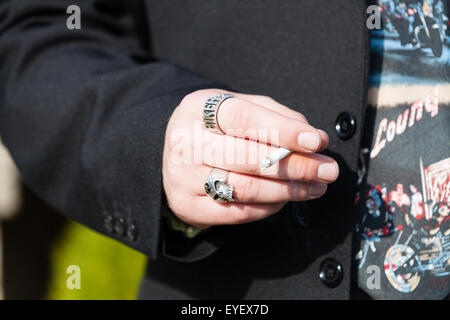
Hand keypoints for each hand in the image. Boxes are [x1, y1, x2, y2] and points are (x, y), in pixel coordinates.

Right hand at [162, 89, 338, 228]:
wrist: (174, 155)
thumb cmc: (214, 128)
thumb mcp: (237, 107)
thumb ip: (275, 116)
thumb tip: (314, 139)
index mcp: (198, 109)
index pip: (243, 117)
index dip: (283, 130)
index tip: (316, 141)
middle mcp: (186, 143)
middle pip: (248, 158)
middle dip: (296, 166)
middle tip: (328, 170)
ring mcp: (183, 178)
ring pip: (246, 188)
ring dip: (289, 190)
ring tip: (316, 186)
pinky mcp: (189, 206)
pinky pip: (238, 212)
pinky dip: (269, 207)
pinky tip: (285, 199)